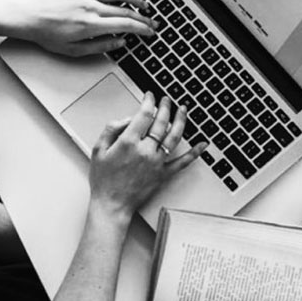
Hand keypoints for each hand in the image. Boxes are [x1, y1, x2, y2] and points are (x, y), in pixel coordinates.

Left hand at [10, 0, 157, 56]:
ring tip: (142, 4)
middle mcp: (92, 7)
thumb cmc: (47, 35)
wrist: (28, 17)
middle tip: (151, 21)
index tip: (150, 31)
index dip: (142, 28)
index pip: (126, 24)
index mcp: (92, 25)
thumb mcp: (74, 50)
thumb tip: (118, 43)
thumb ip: (100, 47)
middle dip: (143, 16)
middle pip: (126, 9)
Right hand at [88, 93, 206, 214]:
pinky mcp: (163, 174)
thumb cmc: (103, 180)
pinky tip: (202, 144)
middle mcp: (145, 150)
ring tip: (183, 110)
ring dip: (181, 120)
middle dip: (165, 107)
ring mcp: (157, 162)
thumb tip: (128, 119)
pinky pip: (182, 162)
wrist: (111, 204)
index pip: (144, 114)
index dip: (149, 101)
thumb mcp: (98, 149)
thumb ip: (112, 129)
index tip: (149, 96)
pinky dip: (194, 153)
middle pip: (161, 122)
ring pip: (174, 136)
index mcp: (128, 142)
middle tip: (166, 99)